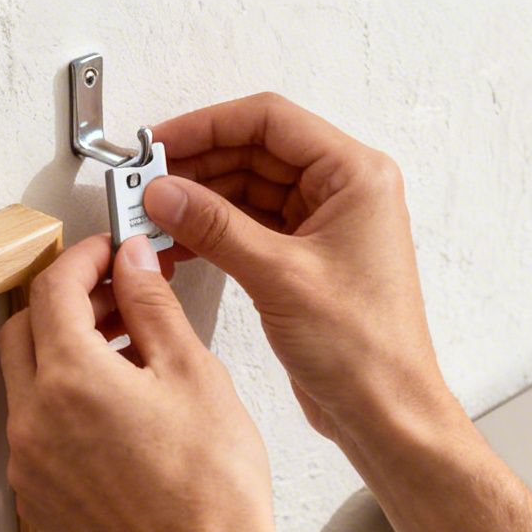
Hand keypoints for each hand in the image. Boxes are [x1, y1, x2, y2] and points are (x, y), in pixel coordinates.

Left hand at [0, 233, 281, 531]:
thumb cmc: (212, 495)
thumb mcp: (194, 376)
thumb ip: (153, 308)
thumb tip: (133, 264)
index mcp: (69, 379)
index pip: (53, 289)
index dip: (85, 259)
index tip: (112, 251)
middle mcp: (33, 420)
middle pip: (25, 330)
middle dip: (67, 302)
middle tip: (121, 294)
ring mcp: (29, 464)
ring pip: (29, 381)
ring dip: (66, 351)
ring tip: (132, 349)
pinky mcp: (40, 497)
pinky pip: (38, 428)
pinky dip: (67, 400)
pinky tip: (122, 404)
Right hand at [146, 94, 460, 457]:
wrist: (385, 411)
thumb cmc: (364, 348)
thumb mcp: (279, 276)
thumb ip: (215, 227)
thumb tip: (165, 191)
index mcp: (355, 176)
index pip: (271, 121)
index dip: (209, 125)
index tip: (161, 142)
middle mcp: (344, 192)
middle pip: (256, 151)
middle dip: (198, 165)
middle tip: (145, 182)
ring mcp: (324, 225)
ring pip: (249, 189)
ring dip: (200, 200)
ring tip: (151, 214)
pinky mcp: (306, 258)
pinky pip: (251, 226)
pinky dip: (213, 230)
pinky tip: (176, 242)